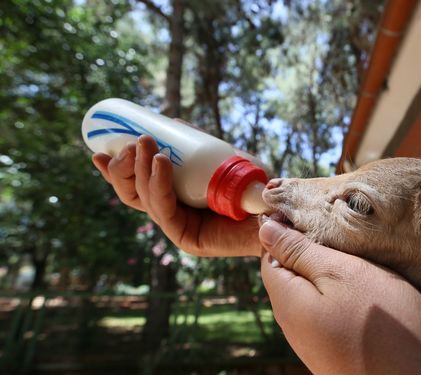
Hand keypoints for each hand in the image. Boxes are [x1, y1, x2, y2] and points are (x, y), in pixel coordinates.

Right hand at [92, 134, 260, 256]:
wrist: (280, 211)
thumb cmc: (253, 185)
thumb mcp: (221, 158)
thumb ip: (197, 144)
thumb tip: (172, 124)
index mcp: (172, 199)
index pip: (135, 186)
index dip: (114, 169)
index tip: (98, 149)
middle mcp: (172, 215)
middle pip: (131, 193)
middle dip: (123, 166)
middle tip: (129, 142)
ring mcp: (178, 228)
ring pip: (143, 200)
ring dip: (139, 169)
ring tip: (143, 144)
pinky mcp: (188, 239)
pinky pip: (164, 211)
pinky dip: (159, 185)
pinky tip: (159, 162)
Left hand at [258, 219, 420, 374]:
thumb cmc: (383, 323)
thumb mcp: (341, 273)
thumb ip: (299, 252)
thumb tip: (265, 229)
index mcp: (286, 301)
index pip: (269, 254)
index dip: (286, 228)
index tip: (312, 210)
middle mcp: (293, 324)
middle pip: (290, 274)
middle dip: (310, 249)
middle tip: (342, 230)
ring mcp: (314, 340)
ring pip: (312, 293)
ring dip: (329, 272)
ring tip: (358, 256)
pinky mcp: (335, 349)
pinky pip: (328, 311)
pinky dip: (341, 294)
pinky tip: (365, 289)